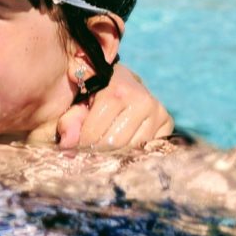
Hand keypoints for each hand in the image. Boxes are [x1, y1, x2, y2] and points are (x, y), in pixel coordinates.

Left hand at [56, 64, 172, 149]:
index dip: (81, 144)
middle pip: (115, 143)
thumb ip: (69, 121)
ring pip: (132, 148)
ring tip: (105, 147)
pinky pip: (148, 148)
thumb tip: (67, 145)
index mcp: (115, 91)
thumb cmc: (93, 94)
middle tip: (88, 152)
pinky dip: (134, 151)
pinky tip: (123, 145)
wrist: (119, 82)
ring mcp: (158, 110)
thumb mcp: (77, 102)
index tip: (73, 148)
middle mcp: (141, 99)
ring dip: (116, 153)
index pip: (95, 132)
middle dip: (98, 151)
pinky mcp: (167, 121)